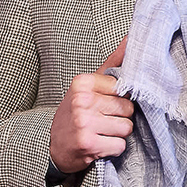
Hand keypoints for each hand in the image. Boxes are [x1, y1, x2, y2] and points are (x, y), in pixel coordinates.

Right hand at [49, 39, 133, 174]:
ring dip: (118, 134)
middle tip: (102, 120)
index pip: (123, 88)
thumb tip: (132, 38)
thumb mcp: (88, 86)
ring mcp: (84, 123)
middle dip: (120, 117)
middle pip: (128, 108)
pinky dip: (113, 148)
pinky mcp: (89, 144)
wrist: (54, 146)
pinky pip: (120, 145)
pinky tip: (99, 144)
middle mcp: (82, 100)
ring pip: (127, 127)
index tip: (105, 103)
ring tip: (101, 132)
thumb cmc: (76, 113)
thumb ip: (112, 63)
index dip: (120, 99)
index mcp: (82, 83)